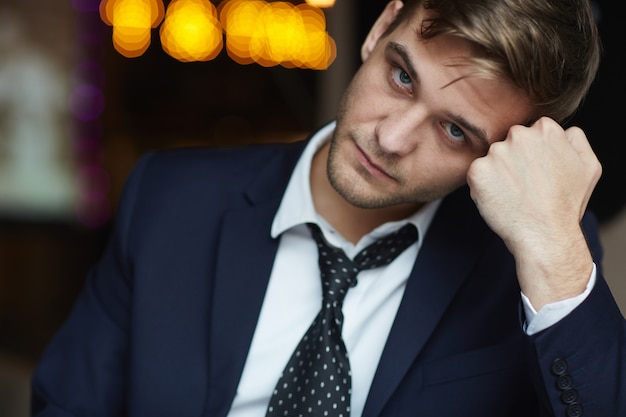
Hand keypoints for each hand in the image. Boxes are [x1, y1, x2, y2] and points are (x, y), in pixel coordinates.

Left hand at [466, 117, 601, 308]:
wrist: (544, 234)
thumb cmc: (567, 205)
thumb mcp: (588, 167)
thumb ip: (576, 141)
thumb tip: (565, 131)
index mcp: (546, 129)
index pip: (530, 133)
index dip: (531, 156)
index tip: (536, 174)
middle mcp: (519, 135)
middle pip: (508, 143)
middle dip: (512, 161)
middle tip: (524, 187)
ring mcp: (496, 152)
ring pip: (491, 159)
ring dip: (496, 174)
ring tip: (513, 195)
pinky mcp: (478, 170)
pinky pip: (476, 174)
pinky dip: (483, 187)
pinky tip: (499, 200)